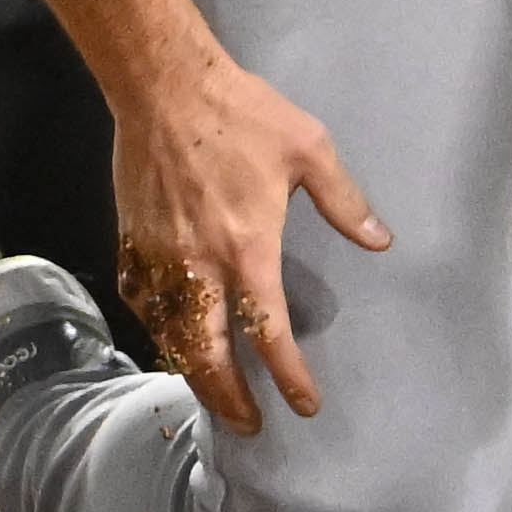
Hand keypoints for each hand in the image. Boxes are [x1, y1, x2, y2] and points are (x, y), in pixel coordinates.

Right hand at [109, 42, 391, 432]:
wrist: (164, 86)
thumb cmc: (242, 114)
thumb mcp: (309, 149)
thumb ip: (345, 201)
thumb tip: (380, 241)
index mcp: (248, 248)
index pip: (268, 332)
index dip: (288, 376)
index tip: (302, 405)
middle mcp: (199, 266)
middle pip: (208, 355)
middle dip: (228, 398)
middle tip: (247, 425)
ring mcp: (159, 257)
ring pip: (170, 337)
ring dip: (191, 372)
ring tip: (212, 391)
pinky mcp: (131, 242)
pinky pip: (141, 303)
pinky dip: (157, 329)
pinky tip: (170, 335)